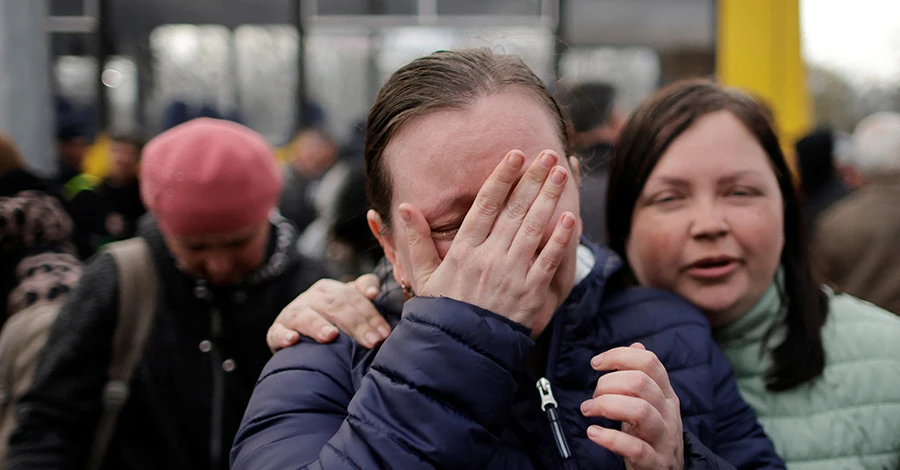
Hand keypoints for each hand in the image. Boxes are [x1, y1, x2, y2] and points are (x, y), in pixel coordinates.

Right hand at [265, 274, 389, 352]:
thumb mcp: (348, 306)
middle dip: (356, 324)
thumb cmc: (331, 322)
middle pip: (335, 306)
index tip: (385, 332)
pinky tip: (293, 340)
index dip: (371, 313)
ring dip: (318, 325)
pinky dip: (284, 336)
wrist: (297, 339)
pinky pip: (278, 333)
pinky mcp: (276, 332)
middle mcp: (311, 298)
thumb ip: (363, 293)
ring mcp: (293, 314)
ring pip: (306, 316)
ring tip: (332, 336)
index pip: (353, 296)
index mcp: (330, 290)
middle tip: (372, 342)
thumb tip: (373, 291)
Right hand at [399, 149, 576, 327]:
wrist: (461, 352)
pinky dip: (560, 239)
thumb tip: (405, 207)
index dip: (502, 177)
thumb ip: (417, 240)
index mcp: (463, 250)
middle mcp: (488, 257)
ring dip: (549, 198)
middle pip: (515, 209)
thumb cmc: (442, 313)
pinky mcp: (530, 293)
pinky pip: (548, 260)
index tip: (515, 155)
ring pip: (534, 227)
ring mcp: (511, 274)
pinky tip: (569, 218)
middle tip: (546, 155)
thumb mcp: (423, 277)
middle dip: (532, 179)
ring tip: (560, 174)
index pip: (485, 205)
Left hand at [581, 343, 683, 469]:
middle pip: (640, 383)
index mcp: (667, 394)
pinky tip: (593, 433)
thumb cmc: (652, 435)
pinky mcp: (654, 462)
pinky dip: (609, 438)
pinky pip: (634, 447)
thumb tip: (637, 345)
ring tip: (588, 410)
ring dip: (607, 406)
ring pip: (640, 411)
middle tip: (593, 396)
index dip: (619, 356)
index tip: (596, 363)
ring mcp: (664, 438)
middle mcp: (669, 413)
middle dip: (608, 383)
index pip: (649, 362)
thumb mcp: (651, 403)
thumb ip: (643, 376)